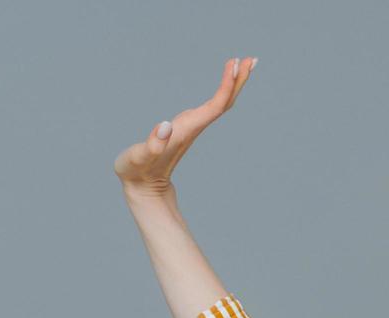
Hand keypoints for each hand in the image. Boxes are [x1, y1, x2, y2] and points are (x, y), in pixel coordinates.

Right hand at [113, 56, 257, 198]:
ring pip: (221, 103)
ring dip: (234, 84)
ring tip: (244, 64)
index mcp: (187, 129)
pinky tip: (227, 82)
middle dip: (238, 81)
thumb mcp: (139, 158)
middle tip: (251, 59)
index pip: (215, 106)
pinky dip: (222, 90)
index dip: (226, 86)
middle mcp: (195, 126)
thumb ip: (152, 145)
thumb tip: (165, 126)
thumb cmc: (137, 170)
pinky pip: (212, 105)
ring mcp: (192, 126)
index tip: (235, 65)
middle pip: (224, 102)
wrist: (144, 186)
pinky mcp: (187, 125)